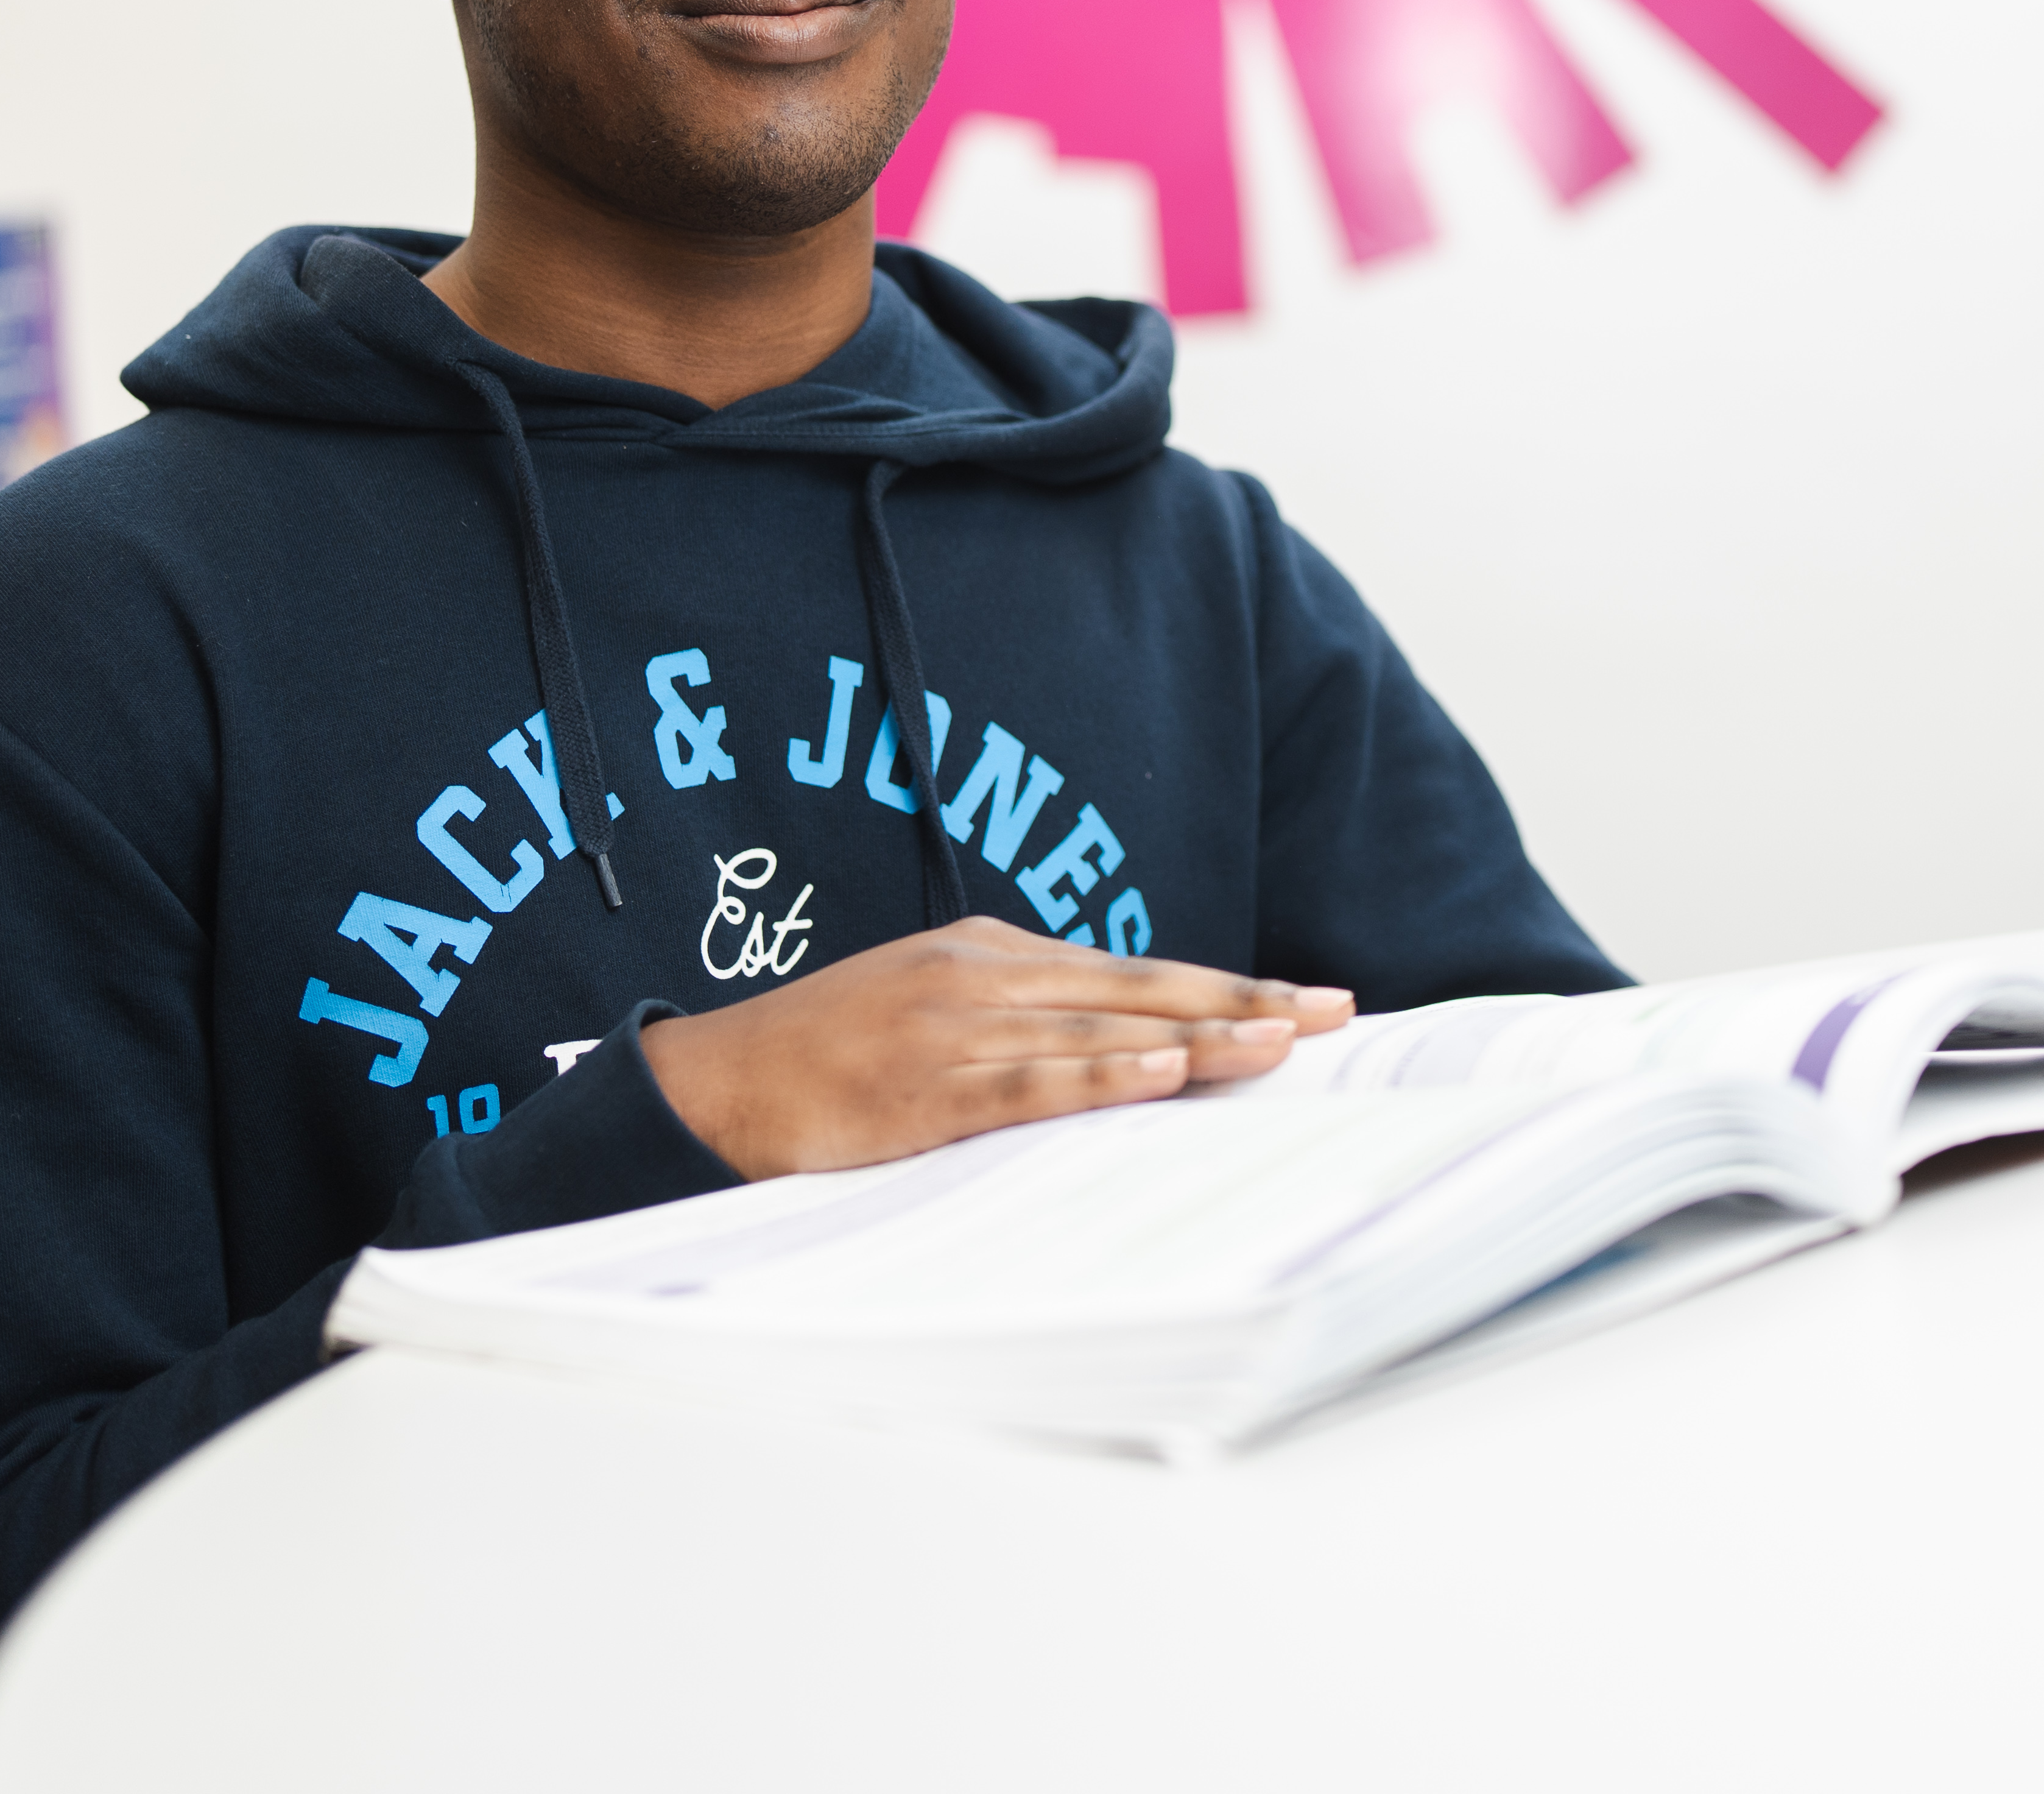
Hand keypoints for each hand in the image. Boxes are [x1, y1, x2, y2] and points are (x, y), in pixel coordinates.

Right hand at [637, 918, 1354, 1178]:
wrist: (711, 1085)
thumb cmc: (830, 1057)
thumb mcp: (933, 1010)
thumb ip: (1023, 1021)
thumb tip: (1124, 1043)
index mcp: (992, 956)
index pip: (1136, 974)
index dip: (1226, 987)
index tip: (1310, 1005)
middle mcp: (983, 977)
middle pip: (1139, 990)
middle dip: (1242, 1003)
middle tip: (1332, 1017)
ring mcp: (951, 1029)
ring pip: (1098, 1032)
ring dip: (1196, 1039)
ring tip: (1277, 1046)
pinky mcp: (921, 1088)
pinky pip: (1027, 1082)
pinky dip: (1100, 1077)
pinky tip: (1162, 1072)